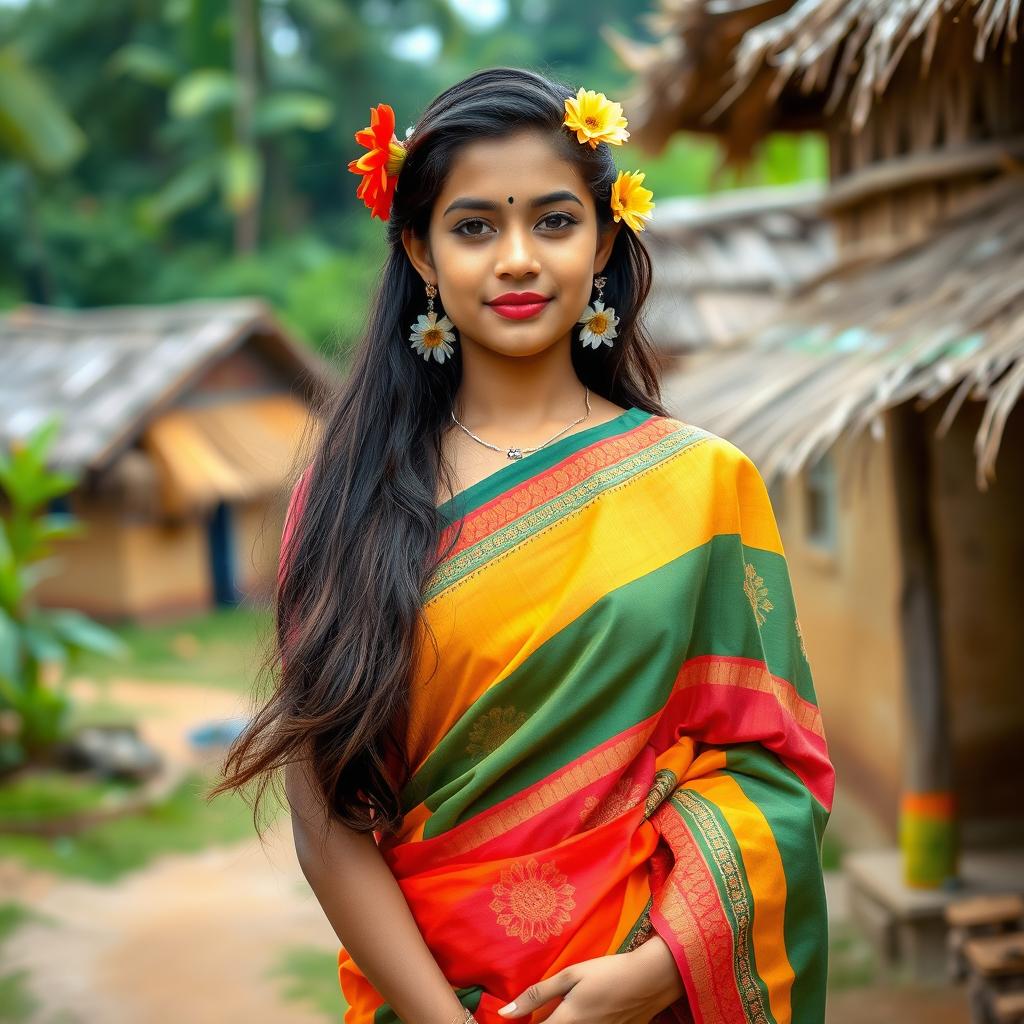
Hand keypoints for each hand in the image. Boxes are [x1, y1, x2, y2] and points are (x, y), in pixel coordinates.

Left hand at [495, 940, 683, 1023]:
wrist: (649, 980)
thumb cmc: (607, 972)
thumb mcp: (571, 975)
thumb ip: (538, 994)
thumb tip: (505, 1013)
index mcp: (567, 1021)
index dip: (525, 1023)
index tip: (517, 1018)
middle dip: (545, 1021)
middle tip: (546, 1009)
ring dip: (563, 1021)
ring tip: (566, 1008)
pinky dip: (583, 1021)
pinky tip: (589, 1009)